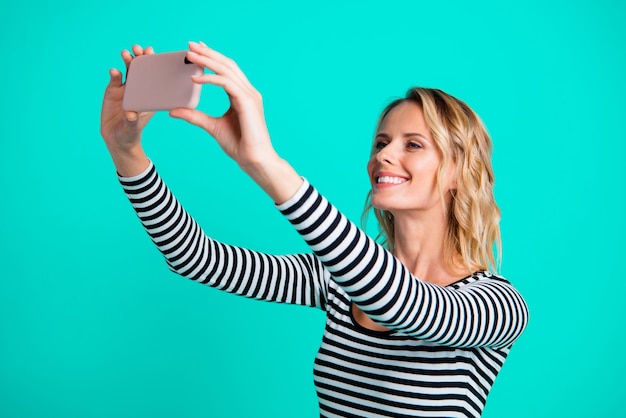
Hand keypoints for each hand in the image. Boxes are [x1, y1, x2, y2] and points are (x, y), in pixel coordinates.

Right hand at [100, 45, 154, 153]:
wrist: (117, 139)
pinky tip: (114, 71)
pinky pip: (114, 80)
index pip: (153, 77)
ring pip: (128, 71)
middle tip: (138, 49)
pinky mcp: (113, 92)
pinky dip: (114, 74)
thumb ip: (131, 121)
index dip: (153, 64)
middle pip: (141, 70)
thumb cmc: (130, 133)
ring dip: (127, 61)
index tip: (151, 53)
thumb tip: (130, 115)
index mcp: (149, 96)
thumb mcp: (133, 128)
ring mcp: (125, 90)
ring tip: (126, 54)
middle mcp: (139, 90)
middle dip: (140, 58)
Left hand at [169, 41, 278, 170]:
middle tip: (189, 45)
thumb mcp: (212, 126)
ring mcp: (249, 95)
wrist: (254, 159)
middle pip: (227, 65)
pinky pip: (227, 83)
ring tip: (190, 55)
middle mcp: (247, 92)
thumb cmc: (239, 145)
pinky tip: (196, 78)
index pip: (226, 70)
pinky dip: (211, 78)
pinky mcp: (247, 101)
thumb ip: (195, 116)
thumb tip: (174, 110)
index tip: (196, 50)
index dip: (212, 58)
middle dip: (208, 53)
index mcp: (242, 96)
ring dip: (207, 60)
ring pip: (227, 70)